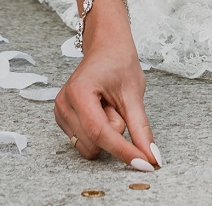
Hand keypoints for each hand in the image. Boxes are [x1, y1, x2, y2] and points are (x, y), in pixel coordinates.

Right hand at [56, 7, 158, 168]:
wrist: (106, 47)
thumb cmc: (119, 62)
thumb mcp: (134, 94)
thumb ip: (141, 129)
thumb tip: (152, 158)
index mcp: (79, 92)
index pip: (101, 133)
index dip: (124, 152)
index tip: (144, 165)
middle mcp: (63, 103)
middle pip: (95, 143)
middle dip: (114, 133)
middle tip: (118, 106)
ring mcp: (60, 112)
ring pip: (89, 146)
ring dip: (106, 133)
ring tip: (109, 107)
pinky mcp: (62, 119)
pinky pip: (84, 142)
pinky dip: (98, 133)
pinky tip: (100, 112)